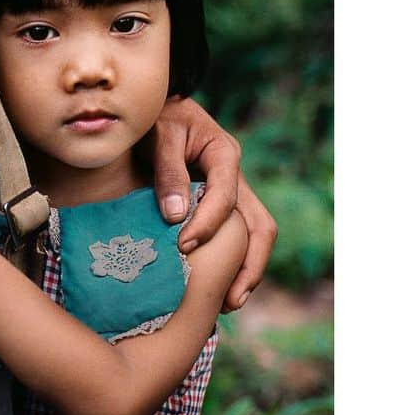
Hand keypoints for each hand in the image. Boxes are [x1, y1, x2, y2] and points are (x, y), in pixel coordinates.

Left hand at [146, 97, 277, 310]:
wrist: (157, 111)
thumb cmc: (156, 119)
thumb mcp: (160, 136)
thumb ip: (168, 171)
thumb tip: (175, 215)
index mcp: (224, 155)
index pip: (225, 196)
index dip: (208, 224)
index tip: (184, 246)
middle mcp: (234, 177)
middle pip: (259, 225)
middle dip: (248, 264)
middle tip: (228, 299)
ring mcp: (231, 193)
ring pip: (255, 235)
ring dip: (247, 269)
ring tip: (228, 303)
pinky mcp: (219, 206)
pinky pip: (236, 236)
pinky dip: (232, 262)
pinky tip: (216, 287)